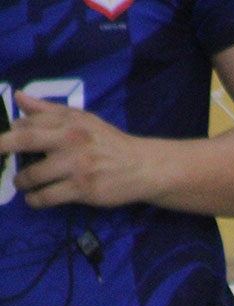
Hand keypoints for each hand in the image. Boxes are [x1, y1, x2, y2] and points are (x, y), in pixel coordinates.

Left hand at [1, 92, 148, 207]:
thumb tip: (18, 97)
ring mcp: (75, 166)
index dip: (8, 132)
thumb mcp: (81, 119)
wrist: (141, 167)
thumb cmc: (109, 143)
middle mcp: (69, 141)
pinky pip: (50, 196)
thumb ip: (48, 110)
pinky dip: (36, 200)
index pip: (29, 123)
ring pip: (35, 175)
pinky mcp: (83, 189)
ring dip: (22, 182)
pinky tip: (33, 200)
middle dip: (1, 147)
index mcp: (68, 122)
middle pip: (25, 141)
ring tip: (21, 185)